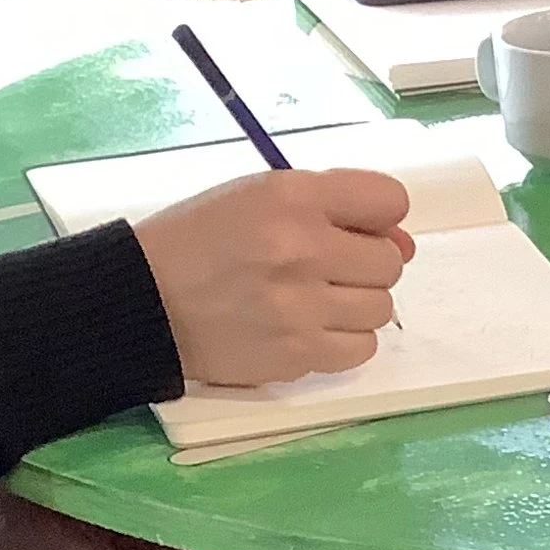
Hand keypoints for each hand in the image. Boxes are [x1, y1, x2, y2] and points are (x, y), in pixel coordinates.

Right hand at [134, 167, 416, 386]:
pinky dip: (345, 340)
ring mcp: (302, 306)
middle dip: (365, 264)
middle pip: (389, 262)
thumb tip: (403, 242)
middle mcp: (302, 249)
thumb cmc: (203, 241)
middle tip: (324, 267)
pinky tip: (310, 327)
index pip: (389, 200)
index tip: (355, 228)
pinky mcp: (299, 353)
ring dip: (356, 304)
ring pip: (381, 308)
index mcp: (292, 196)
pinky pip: (362, 349)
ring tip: (312, 298)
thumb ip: (332, 207)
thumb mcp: (257, 196)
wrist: (147, 300)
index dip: (379, 216)